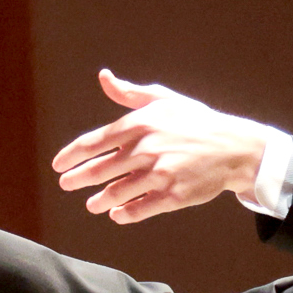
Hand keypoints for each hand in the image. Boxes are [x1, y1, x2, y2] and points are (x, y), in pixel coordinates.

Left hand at [50, 69, 268, 224]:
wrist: (234, 147)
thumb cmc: (196, 121)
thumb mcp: (164, 100)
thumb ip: (130, 93)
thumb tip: (104, 77)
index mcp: (140, 124)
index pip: (95, 142)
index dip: (72, 155)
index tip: (58, 165)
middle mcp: (146, 150)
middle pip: (100, 169)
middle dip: (78, 179)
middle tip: (66, 185)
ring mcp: (159, 174)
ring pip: (118, 193)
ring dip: (100, 201)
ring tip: (93, 205)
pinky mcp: (173, 195)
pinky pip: (141, 209)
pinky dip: (125, 214)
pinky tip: (116, 215)